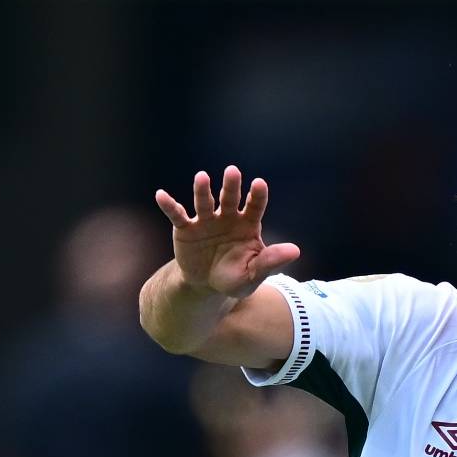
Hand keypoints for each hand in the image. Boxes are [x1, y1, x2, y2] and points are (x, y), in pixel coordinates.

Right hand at [154, 166, 299, 297]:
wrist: (206, 285)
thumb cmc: (235, 277)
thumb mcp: (254, 274)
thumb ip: (271, 261)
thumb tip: (295, 251)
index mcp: (247, 225)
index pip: (254, 207)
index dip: (257, 195)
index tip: (259, 184)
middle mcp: (227, 218)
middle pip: (229, 198)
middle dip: (231, 186)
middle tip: (232, 171)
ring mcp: (205, 221)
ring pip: (204, 202)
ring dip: (202, 190)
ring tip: (201, 177)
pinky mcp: (185, 228)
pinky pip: (177, 214)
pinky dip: (169, 205)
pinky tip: (161, 195)